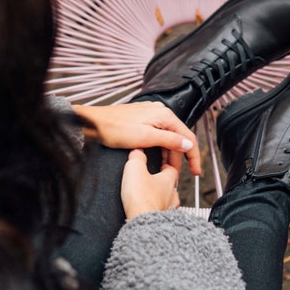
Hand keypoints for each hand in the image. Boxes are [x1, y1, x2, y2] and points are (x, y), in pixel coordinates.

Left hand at [72, 102, 200, 175]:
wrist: (93, 123)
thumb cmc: (114, 128)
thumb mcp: (145, 138)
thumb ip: (169, 140)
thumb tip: (188, 144)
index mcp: (164, 115)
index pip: (188, 136)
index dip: (193, 156)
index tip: (196, 171)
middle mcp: (160, 113)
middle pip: (178, 138)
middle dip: (179, 158)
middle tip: (176, 176)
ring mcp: (151, 116)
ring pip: (168, 138)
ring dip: (169, 155)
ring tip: (167, 171)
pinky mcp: (143, 120)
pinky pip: (158, 135)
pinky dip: (160, 149)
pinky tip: (158, 159)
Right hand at [121, 149, 179, 219]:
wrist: (144, 223)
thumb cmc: (141, 198)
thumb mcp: (134, 170)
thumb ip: (136, 158)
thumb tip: (137, 151)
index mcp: (168, 180)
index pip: (172, 169)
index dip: (165, 165)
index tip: (159, 164)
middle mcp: (172, 195)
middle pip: (171, 185)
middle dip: (163, 182)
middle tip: (153, 180)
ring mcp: (169, 209)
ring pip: (168, 200)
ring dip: (161, 197)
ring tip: (150, 196)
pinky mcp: (163, 221)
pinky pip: (162, 213)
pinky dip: (156, 211)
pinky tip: (148, 211)